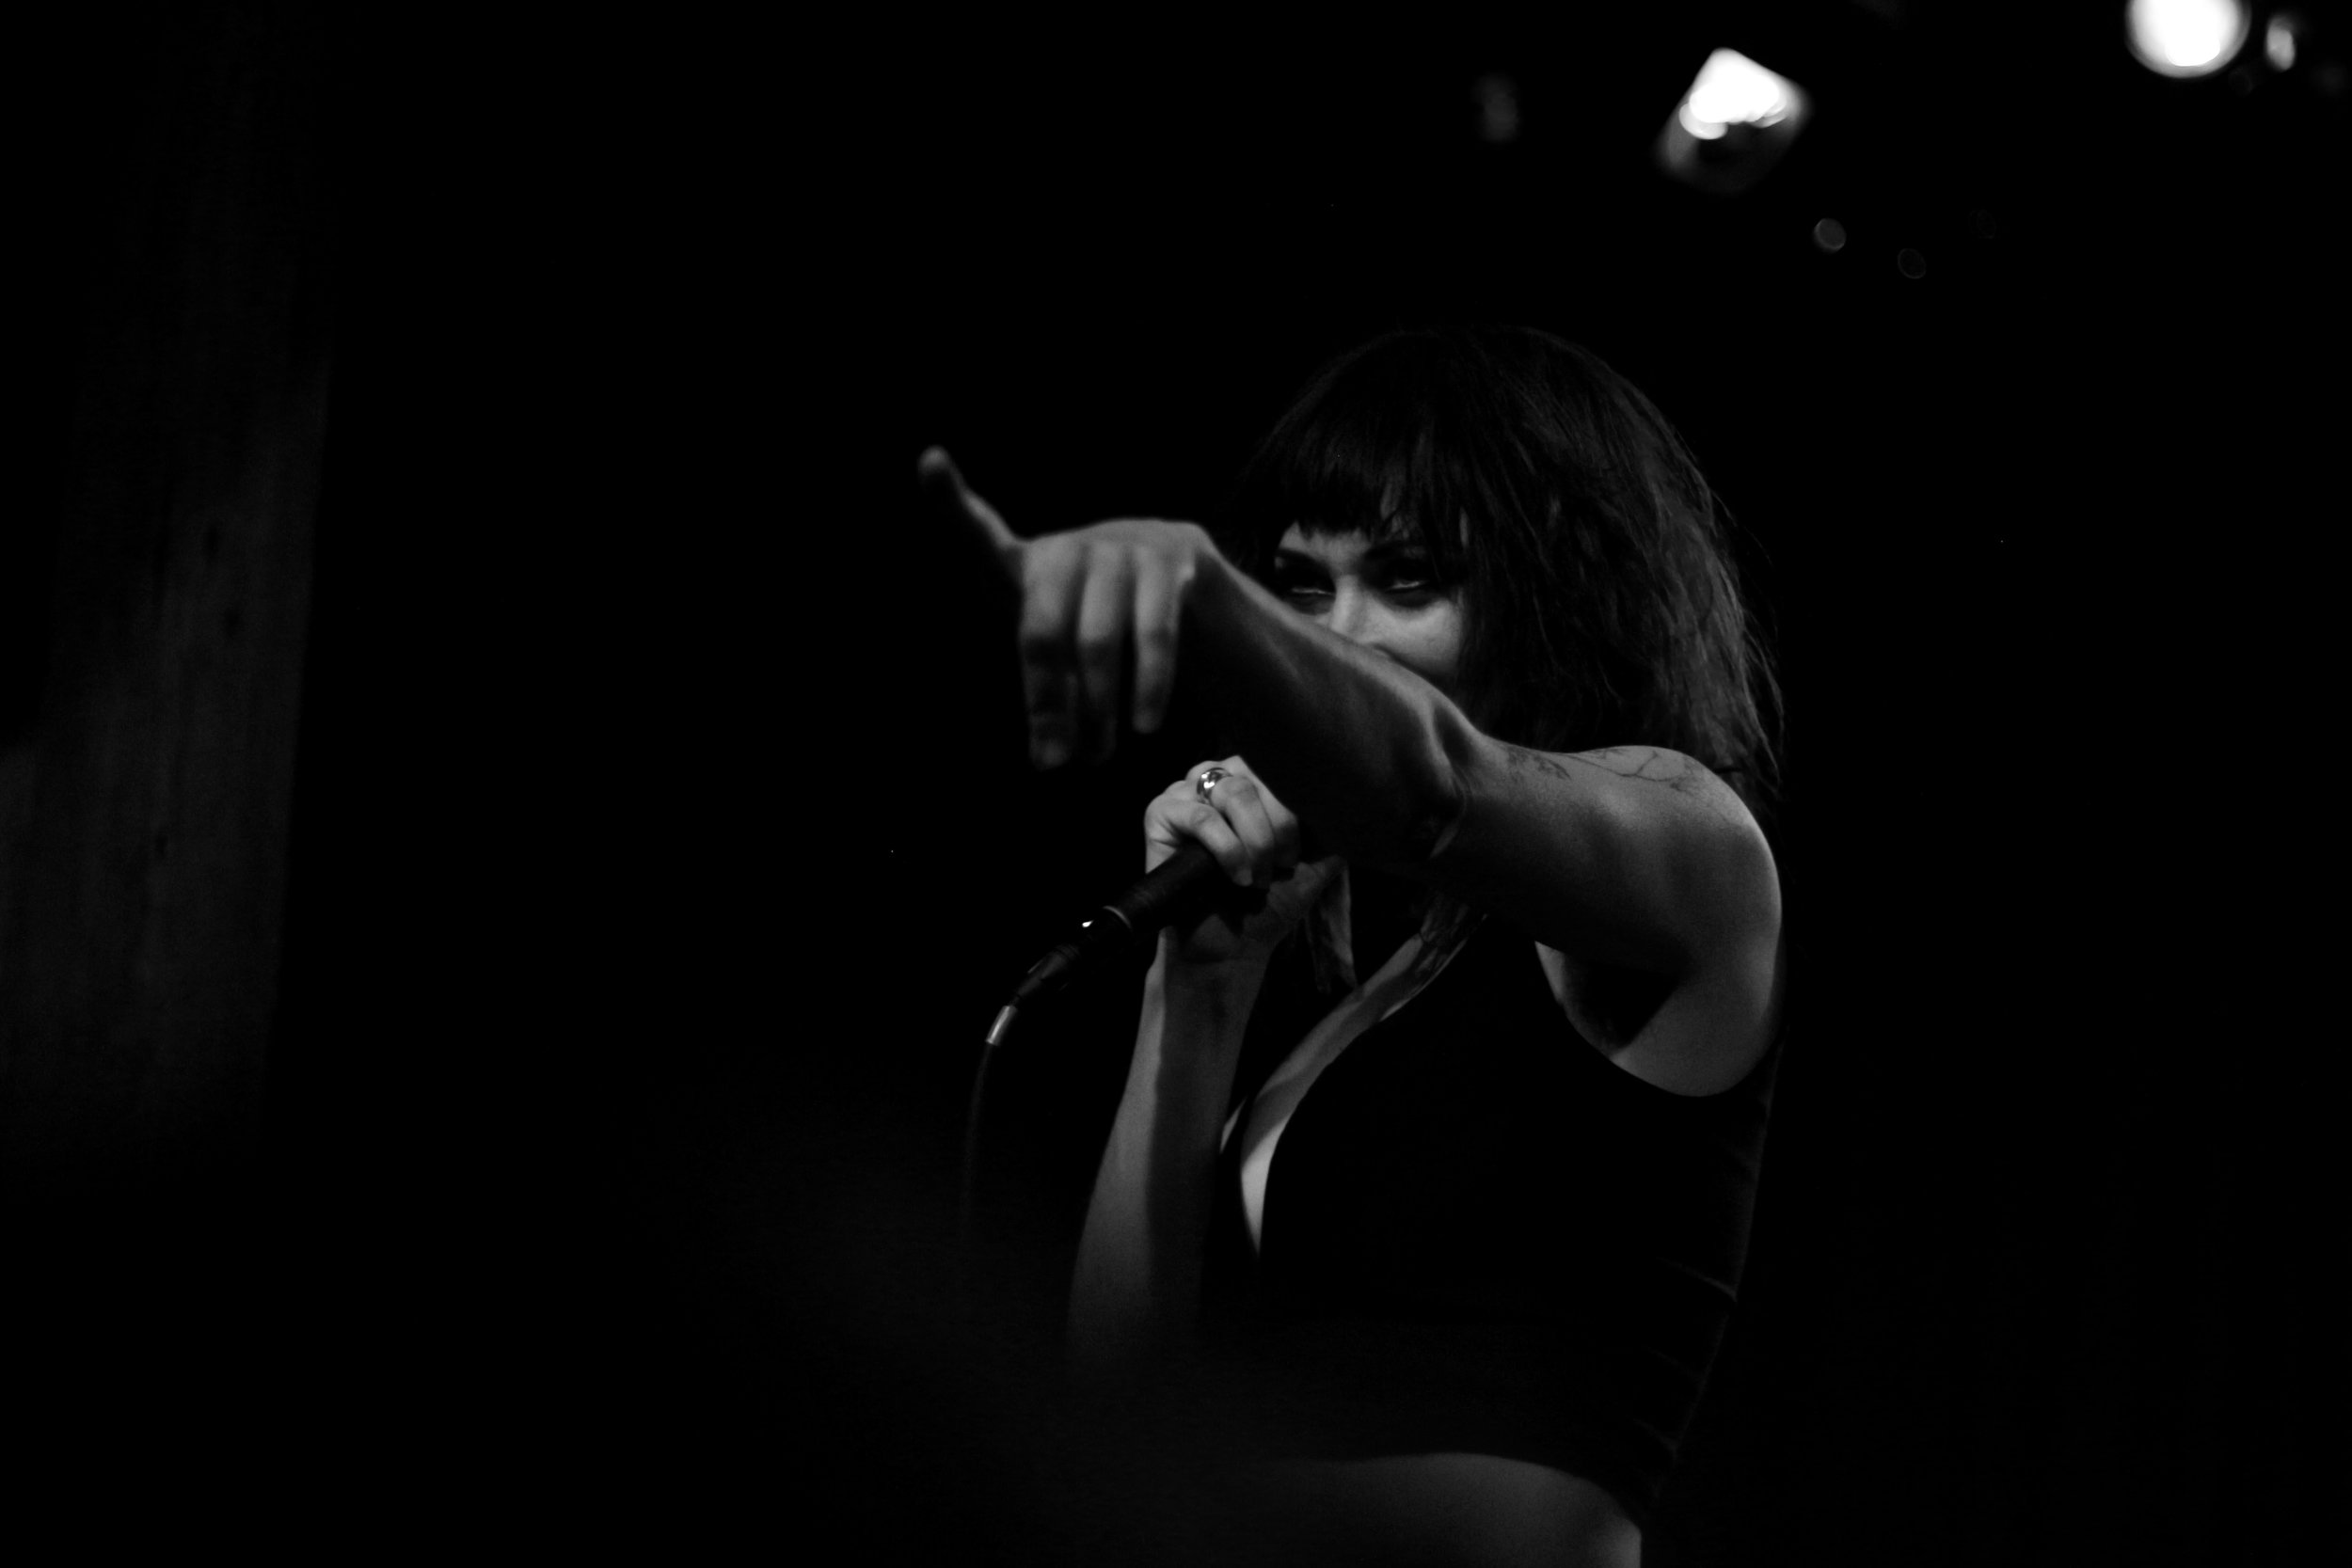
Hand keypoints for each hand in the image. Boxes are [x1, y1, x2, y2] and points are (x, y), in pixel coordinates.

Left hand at [919, 446, 1220, 768]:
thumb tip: (1048, 762)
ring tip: (1098, 755)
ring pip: (1096, 641)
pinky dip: (1147, 687)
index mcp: (1025, 565)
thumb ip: (1047, 697)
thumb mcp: (1062, 647)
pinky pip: (1153, 635)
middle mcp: (1069, 548)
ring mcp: (1122, 547)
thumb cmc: (1100, 621)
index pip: (979, 533)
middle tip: (1057, 763)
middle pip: (1040, 630)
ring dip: (1097, 709)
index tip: (930, 461)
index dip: (951, 498)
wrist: (1184, 584)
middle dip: (1047, 703)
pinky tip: (1144, 724)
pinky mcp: (1171, 560)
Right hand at [1146, 757, 1339, 967]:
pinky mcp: (1161, 813)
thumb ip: (1333, 825)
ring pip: (1234, 791)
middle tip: (1280, 866)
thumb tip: (1357, 792)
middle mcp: (1221, 776)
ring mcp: (1188, 791)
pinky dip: (1228, 849)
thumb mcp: (1315, 860)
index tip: (1300, 853)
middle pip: (1260, 773)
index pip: (1284, 765)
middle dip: (1281, 826)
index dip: (1298, 807)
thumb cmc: (1269, 902)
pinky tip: (1237, 877)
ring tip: (1257, 877)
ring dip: (1256, 840)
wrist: (1232, 947)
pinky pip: (1202, 817)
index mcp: (1256, 779)